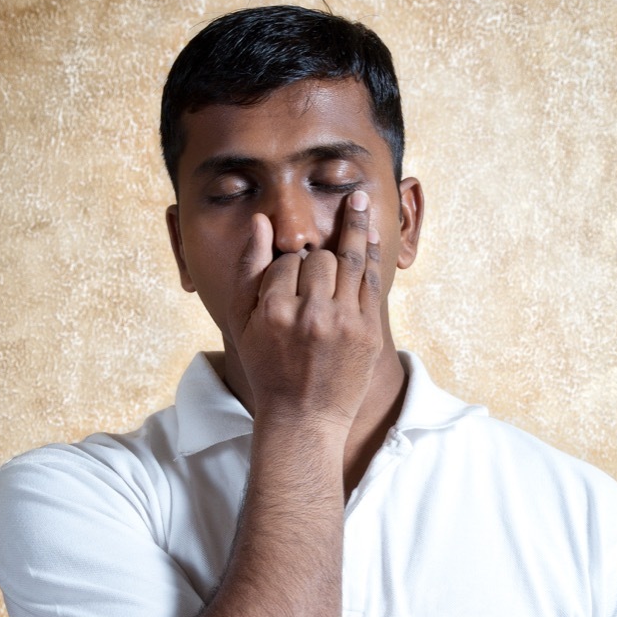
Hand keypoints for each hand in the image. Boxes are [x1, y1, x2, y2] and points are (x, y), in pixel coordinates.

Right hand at [228, 190, 382, 434]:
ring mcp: (343, 323)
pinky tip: (372, 235)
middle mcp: (310, 314)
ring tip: (360, 198)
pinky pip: (371, 282)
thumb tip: (262, 222)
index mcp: (274, 311)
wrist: (304, 418)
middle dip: (317, 259)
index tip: (291, 278)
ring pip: (349, 259)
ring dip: (355, 227)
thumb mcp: (243, 324)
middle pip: (317, 258)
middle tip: (316, 271)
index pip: (286, 262)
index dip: (289, 266)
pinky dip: (372, 256)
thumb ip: (249, 270)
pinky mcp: (368, 333)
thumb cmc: (268, 369)